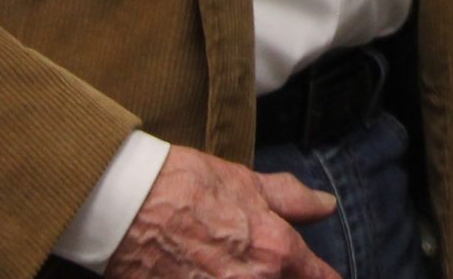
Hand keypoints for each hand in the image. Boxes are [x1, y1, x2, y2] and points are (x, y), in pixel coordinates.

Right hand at [104, 145, 339, 278]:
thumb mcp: (247, 183)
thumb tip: (327, 205)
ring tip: (229, 267)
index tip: (322, 276)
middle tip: (267, 265)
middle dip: (281, 278)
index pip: (319, 278)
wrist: (125, 204)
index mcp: (275, 252)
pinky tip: (206, 275)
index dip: (323, 277)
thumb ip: (293, 200)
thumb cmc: (184, 186)